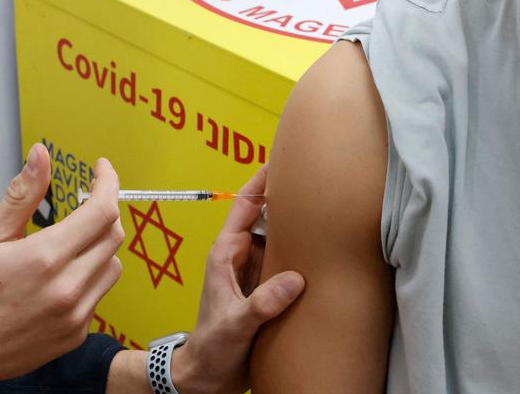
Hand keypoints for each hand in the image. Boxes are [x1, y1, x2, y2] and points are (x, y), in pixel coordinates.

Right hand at [0, 144, 124, 392]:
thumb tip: (41, 157)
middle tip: (85, 202)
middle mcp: (67, 289)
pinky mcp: (76, 334)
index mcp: (44, 258)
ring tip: (72, 241)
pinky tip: (64, 275)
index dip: (107, 183)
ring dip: (100, 245)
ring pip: (112, 265)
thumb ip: (22, 195)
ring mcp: (75, 315)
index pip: (101, 211)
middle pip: (113, 235)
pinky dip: (91, 276)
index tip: (102, 170)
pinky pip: (100, 293)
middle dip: (104, 210)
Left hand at [173, 165, 304, 393]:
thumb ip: (262, 303)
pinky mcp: (265, 287)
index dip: (260, 182)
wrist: (209, 376)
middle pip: (264, 217)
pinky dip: (299, 252)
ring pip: (276, 238)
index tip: (279, 160)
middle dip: (284, 199)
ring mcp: (254, 271)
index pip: (244, 207)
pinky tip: (319, 249)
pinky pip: (284, 261)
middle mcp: (240, 256)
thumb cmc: (212, 347)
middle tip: (312, 179)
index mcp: (225, 254)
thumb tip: (294, 279)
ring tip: (322, 208)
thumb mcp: (235, 324)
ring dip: (294, 226)